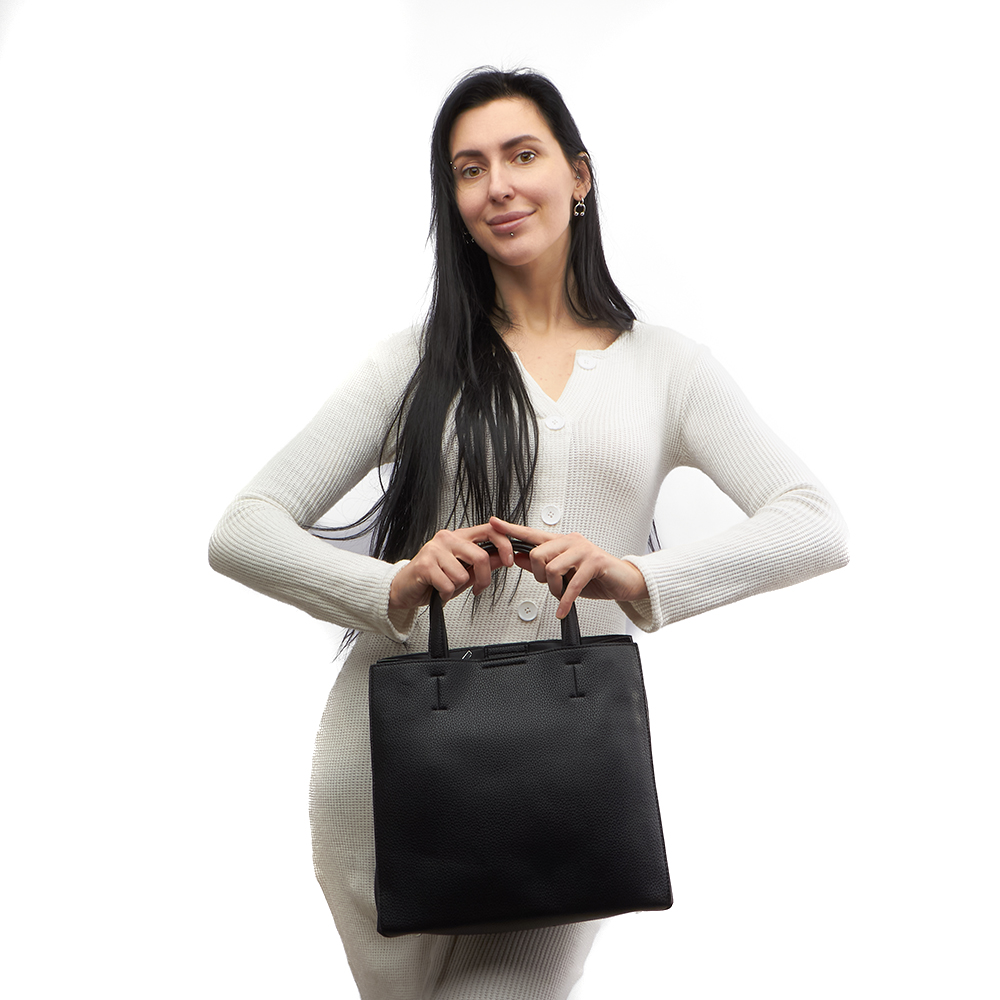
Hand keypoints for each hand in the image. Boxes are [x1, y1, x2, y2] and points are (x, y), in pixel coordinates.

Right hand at [388, 524, 515, 611]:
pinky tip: (438, 590)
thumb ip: (482, 564)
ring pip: (463, 574)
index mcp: (459, 537)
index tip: (509, 561)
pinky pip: (448, 584)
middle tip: (478, 588)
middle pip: (480, 556)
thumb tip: (501, 558)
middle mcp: (447, 538)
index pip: (489, 531)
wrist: (404, 588)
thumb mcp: (463, 572)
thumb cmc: (432, 579)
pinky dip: (446, 594)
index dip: (504, 545)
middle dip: (483, 579)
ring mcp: (435, 549)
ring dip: (458, 588)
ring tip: (447, 586)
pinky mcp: (425, 564)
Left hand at [489, 517, 648, 618]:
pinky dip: (565, 601)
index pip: (532, 533)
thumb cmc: (594, 576)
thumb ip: (540, 566)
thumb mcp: (563, 573)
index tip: (494, 523)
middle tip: (551, 585)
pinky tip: (562, 610)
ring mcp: (584, 550)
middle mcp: (571, 541)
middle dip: (539, 576)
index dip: (511, 529)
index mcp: (561, 541)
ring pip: (552, 568)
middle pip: (538, 554)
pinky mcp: (595, 562)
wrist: (624, 581)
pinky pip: (572, 583)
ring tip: (561, 594)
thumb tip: (516, 558)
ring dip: (553, 588)